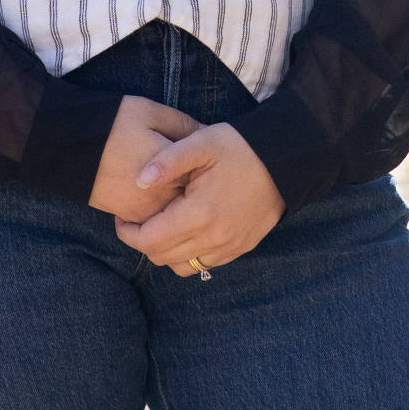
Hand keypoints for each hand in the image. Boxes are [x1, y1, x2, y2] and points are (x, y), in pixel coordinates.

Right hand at [89, 95, 198, 222]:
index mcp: (171, 166)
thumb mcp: (151, 111)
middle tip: (199, 171)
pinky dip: (162, 209)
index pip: (205, 171)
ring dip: (181, 199)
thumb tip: (207, 133)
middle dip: (197, 183)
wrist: (66, 146)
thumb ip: (183, 124)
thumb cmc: (111, 123)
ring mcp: (145, 209)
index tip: (209, 152)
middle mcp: (162, 193)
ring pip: (176, 211)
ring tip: (177, 180)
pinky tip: (160, 191)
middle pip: (193, 195)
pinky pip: (156, 219)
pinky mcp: (129, 216)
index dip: (209, 161)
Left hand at [114, 123, 283, 273]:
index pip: (149, 240)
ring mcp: (229, 247)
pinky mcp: (241, 248)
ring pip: (182, 266)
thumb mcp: (202, 142)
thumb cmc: (240, 147)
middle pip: (161, 257)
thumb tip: (138, 181)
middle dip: (143, 241)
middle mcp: (214, 238)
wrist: (285, 160)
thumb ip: (168, 161)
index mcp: (199, 214)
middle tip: (139, 220)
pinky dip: (189, 254)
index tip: (123, 218)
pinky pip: (205, 264)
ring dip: (166, 251)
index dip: (128, 233)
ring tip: (164, 225)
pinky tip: (188, 230)